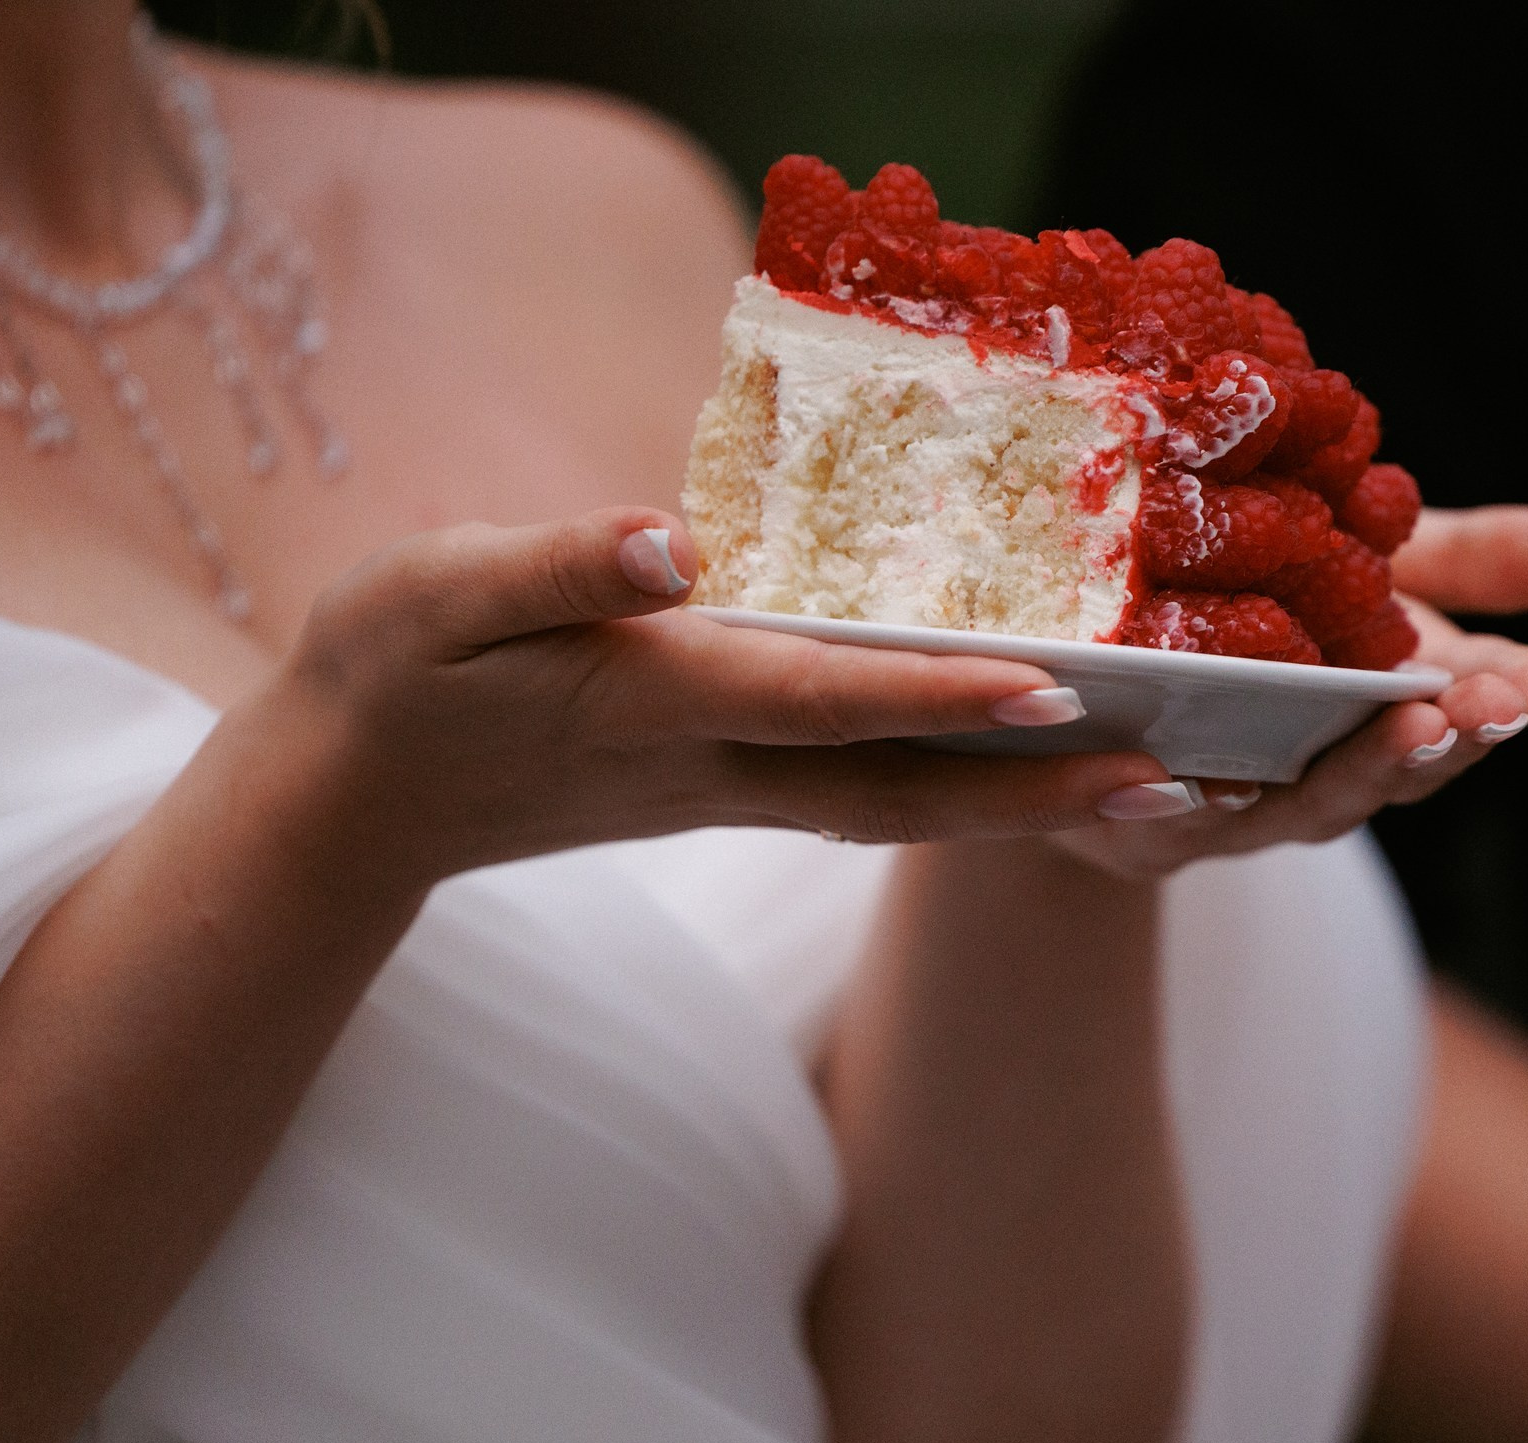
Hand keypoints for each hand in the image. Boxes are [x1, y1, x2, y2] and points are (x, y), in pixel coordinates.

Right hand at [275, 509, 1185, 884]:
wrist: (348, 809)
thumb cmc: (387, 679)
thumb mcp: (435, 597)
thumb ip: (552, 570)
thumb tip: (670, 543)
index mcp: (651, 704)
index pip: (818, 702)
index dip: (934, 697)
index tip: (1051, 689)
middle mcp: (711, 768)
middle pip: (899, 793)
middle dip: (1035, 792)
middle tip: (1179, 785)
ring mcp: (725, 797)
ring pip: (896, 814)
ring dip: (1021, 809)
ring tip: (1148, 787)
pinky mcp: (724, 796)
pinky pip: (865, 802)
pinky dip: (958, 795)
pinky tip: (1028, 766)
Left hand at [1044, 504, 1527, 881]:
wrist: (1098, 688)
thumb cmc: (1255, 622)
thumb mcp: (1366, 570)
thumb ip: (1470, 564)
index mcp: (1385, 710)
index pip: (1465, 711)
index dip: (1512, 702)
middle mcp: (1322, 775)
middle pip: (1392, 772)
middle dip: (1438, 742)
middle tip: (1483, 712)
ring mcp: (1237, 811)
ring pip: (1298, 804)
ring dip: (1348, 773)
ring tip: (1391, 729)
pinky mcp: (1138, 826)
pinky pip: (1162, 821)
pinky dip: (1185, 803)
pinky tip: (1204, 782)